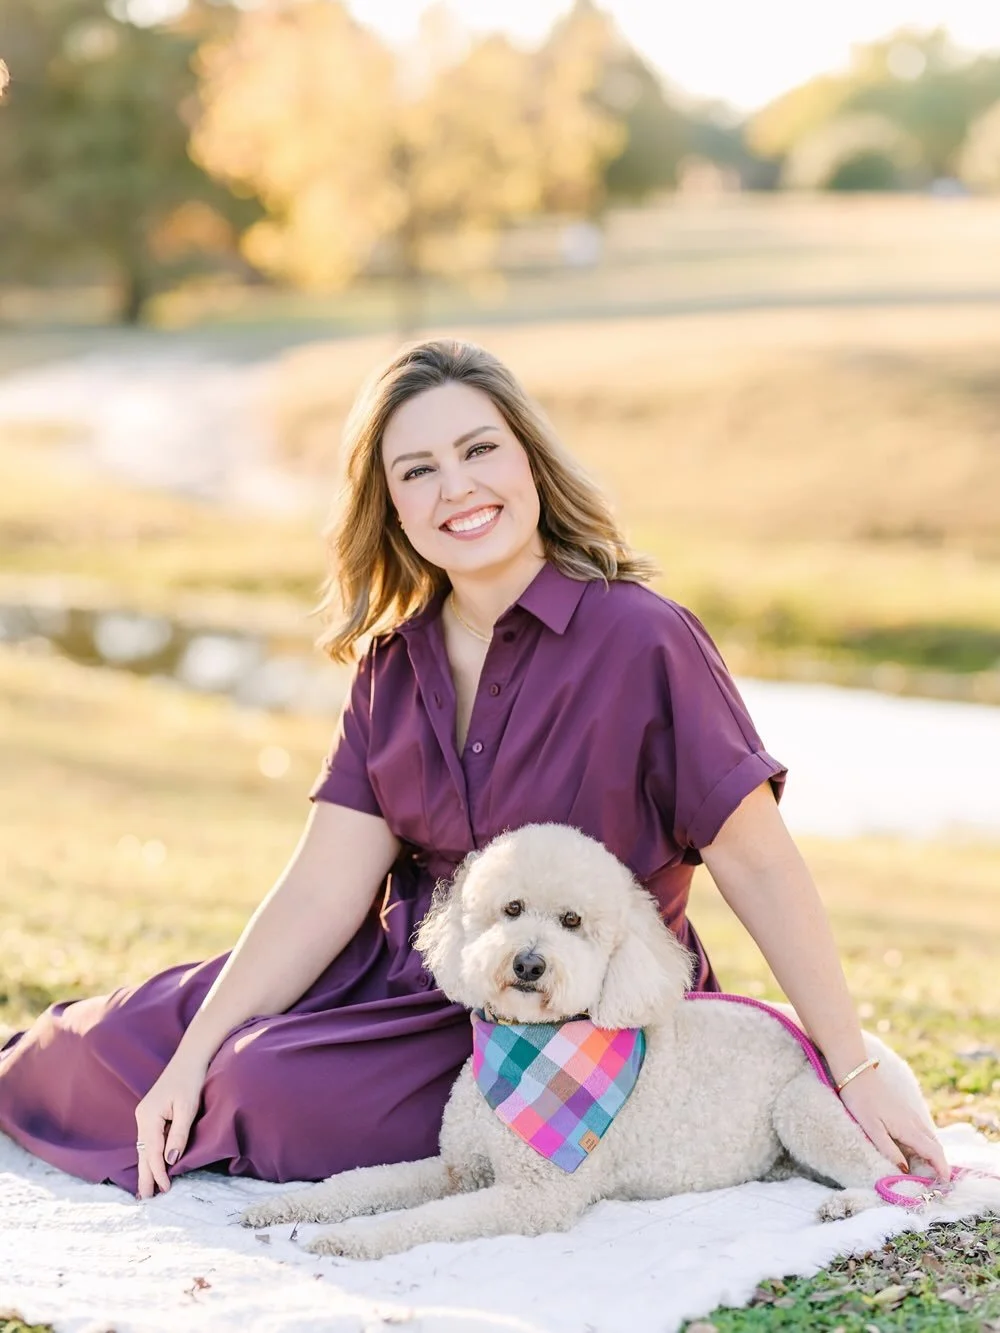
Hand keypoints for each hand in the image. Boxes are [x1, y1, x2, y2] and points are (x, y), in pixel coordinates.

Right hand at [134, 1055, 206, 1198]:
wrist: (190, 1057)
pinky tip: (152, 1164)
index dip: (158, 1172)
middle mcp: (142, 1117)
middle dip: (145, 1175)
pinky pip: (149, 1139)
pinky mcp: (151, 1113)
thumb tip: (171, 1161)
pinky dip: (150, 1154)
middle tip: (145, 1199)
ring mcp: (145, 1114)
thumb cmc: (190, 1080)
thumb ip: (179, 1134)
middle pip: (143, 1152)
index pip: (152, 1152)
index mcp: (148, 1116)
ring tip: (147, 1188)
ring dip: (147, 1166)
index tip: (165, 1189)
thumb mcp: (188, 1108)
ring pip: (144, 1147)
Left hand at [838, 1069, 948, 1180]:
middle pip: (935, 1146)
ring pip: (930, 1138)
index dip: (942, 1168)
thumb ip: (888, 1150)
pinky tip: (915, 1150)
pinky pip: (922, 1131)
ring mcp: (911, 1114)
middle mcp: (914, 1121)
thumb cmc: (860, 1101)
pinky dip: (925, 1144)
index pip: (933, 1152)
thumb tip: (905, 1171)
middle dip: (939, 1164)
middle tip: (937, 1182)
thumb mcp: (871, 1129)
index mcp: (908, 1128)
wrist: (856, 1072)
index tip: (946, 1184)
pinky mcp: (905, 1110)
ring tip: (927, 1171)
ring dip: (933, 1154)